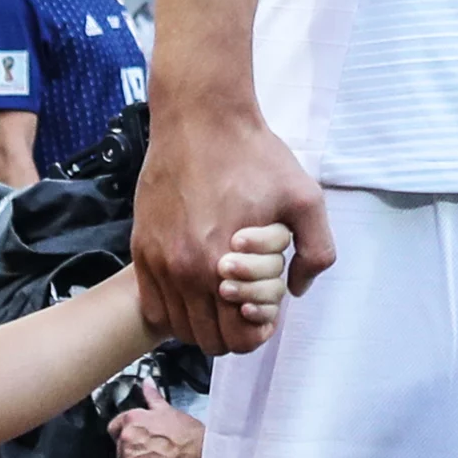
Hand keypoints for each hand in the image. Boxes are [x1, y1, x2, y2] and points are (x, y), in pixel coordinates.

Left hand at [106, 379, 204, 457]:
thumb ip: (152, 395)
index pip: (114, 426)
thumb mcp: (166, 409)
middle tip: (151, 449)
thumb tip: (147, 382)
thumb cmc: (185, 433)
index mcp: (132, 419)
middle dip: (133, 448)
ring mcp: (130, 457)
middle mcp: (127, 437)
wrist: (197, 452)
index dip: (123, 432)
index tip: (133, 436)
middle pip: (121, 446)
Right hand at [132, 107, 332, 356]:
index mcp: (224, 267)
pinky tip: (192, 286)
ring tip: (219, 294)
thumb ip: (316, 251)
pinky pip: (152, 305)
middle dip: (231, 329)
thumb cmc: (253, 155)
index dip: (257, 331)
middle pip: (207, 340)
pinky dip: (173, 308)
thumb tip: (295, 289)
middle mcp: (184, 270)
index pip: (238, 339)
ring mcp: (158, 260)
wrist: (200, 117)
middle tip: (245, 300)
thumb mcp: (305, 198)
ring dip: (201, 321)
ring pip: (177, 327)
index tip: (264, 308)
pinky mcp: (141, 246)